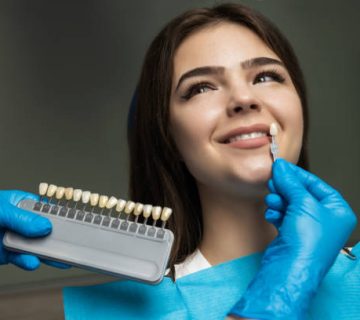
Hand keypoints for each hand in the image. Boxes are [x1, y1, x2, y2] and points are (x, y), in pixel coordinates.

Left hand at [0, 190, 69, 269]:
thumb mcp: (0, 212)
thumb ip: (22, 219)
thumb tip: (44, 225)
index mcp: (23, 204)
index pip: (47, 210)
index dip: (60, 217)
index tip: (72, 225)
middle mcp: (22, 222)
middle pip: (46, 230)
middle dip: (57, 238)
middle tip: (70, 245)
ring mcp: (16, 238)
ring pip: (38, 246)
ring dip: (46, 253)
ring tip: (56, 258)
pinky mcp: (9, 254)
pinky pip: (24, 258)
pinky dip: (29, 262)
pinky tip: (32, 261)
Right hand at [229, 159, 356, 318]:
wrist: (290, 269)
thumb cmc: (308, 241)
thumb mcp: (303, 203)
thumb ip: (291, 182)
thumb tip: (281, 166)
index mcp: (337, 211)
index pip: (317, 185)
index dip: (298, 175)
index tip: (281, 167)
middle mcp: (325, 220)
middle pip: (302, 194)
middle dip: (286, 188)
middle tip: (272, 181)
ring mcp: (308, 228)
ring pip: (290, 204)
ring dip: (279, 200)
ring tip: (271, 200)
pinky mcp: (293, 235)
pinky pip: (283, 216)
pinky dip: (276, 213)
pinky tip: (271, 214)